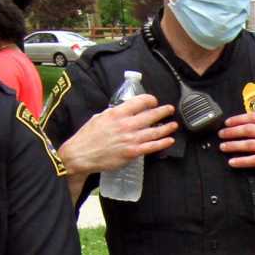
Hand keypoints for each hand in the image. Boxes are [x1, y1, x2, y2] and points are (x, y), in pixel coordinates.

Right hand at [59, 95, 176, 175]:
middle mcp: (126, 124)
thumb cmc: (87, 137)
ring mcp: (130, 139)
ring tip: (174, 124)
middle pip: (151, 115)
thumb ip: (113, 114)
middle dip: (163, 111)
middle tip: (170, 109)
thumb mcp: (99, 118)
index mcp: (117, 113)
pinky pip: (152, 147)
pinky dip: (162, 143)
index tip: (154, 101)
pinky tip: (170, 140)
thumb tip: (123, 112)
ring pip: (154, 131)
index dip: (150, 100)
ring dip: (167, 127)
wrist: (81, 155)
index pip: (139, 102)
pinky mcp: (132, 152)